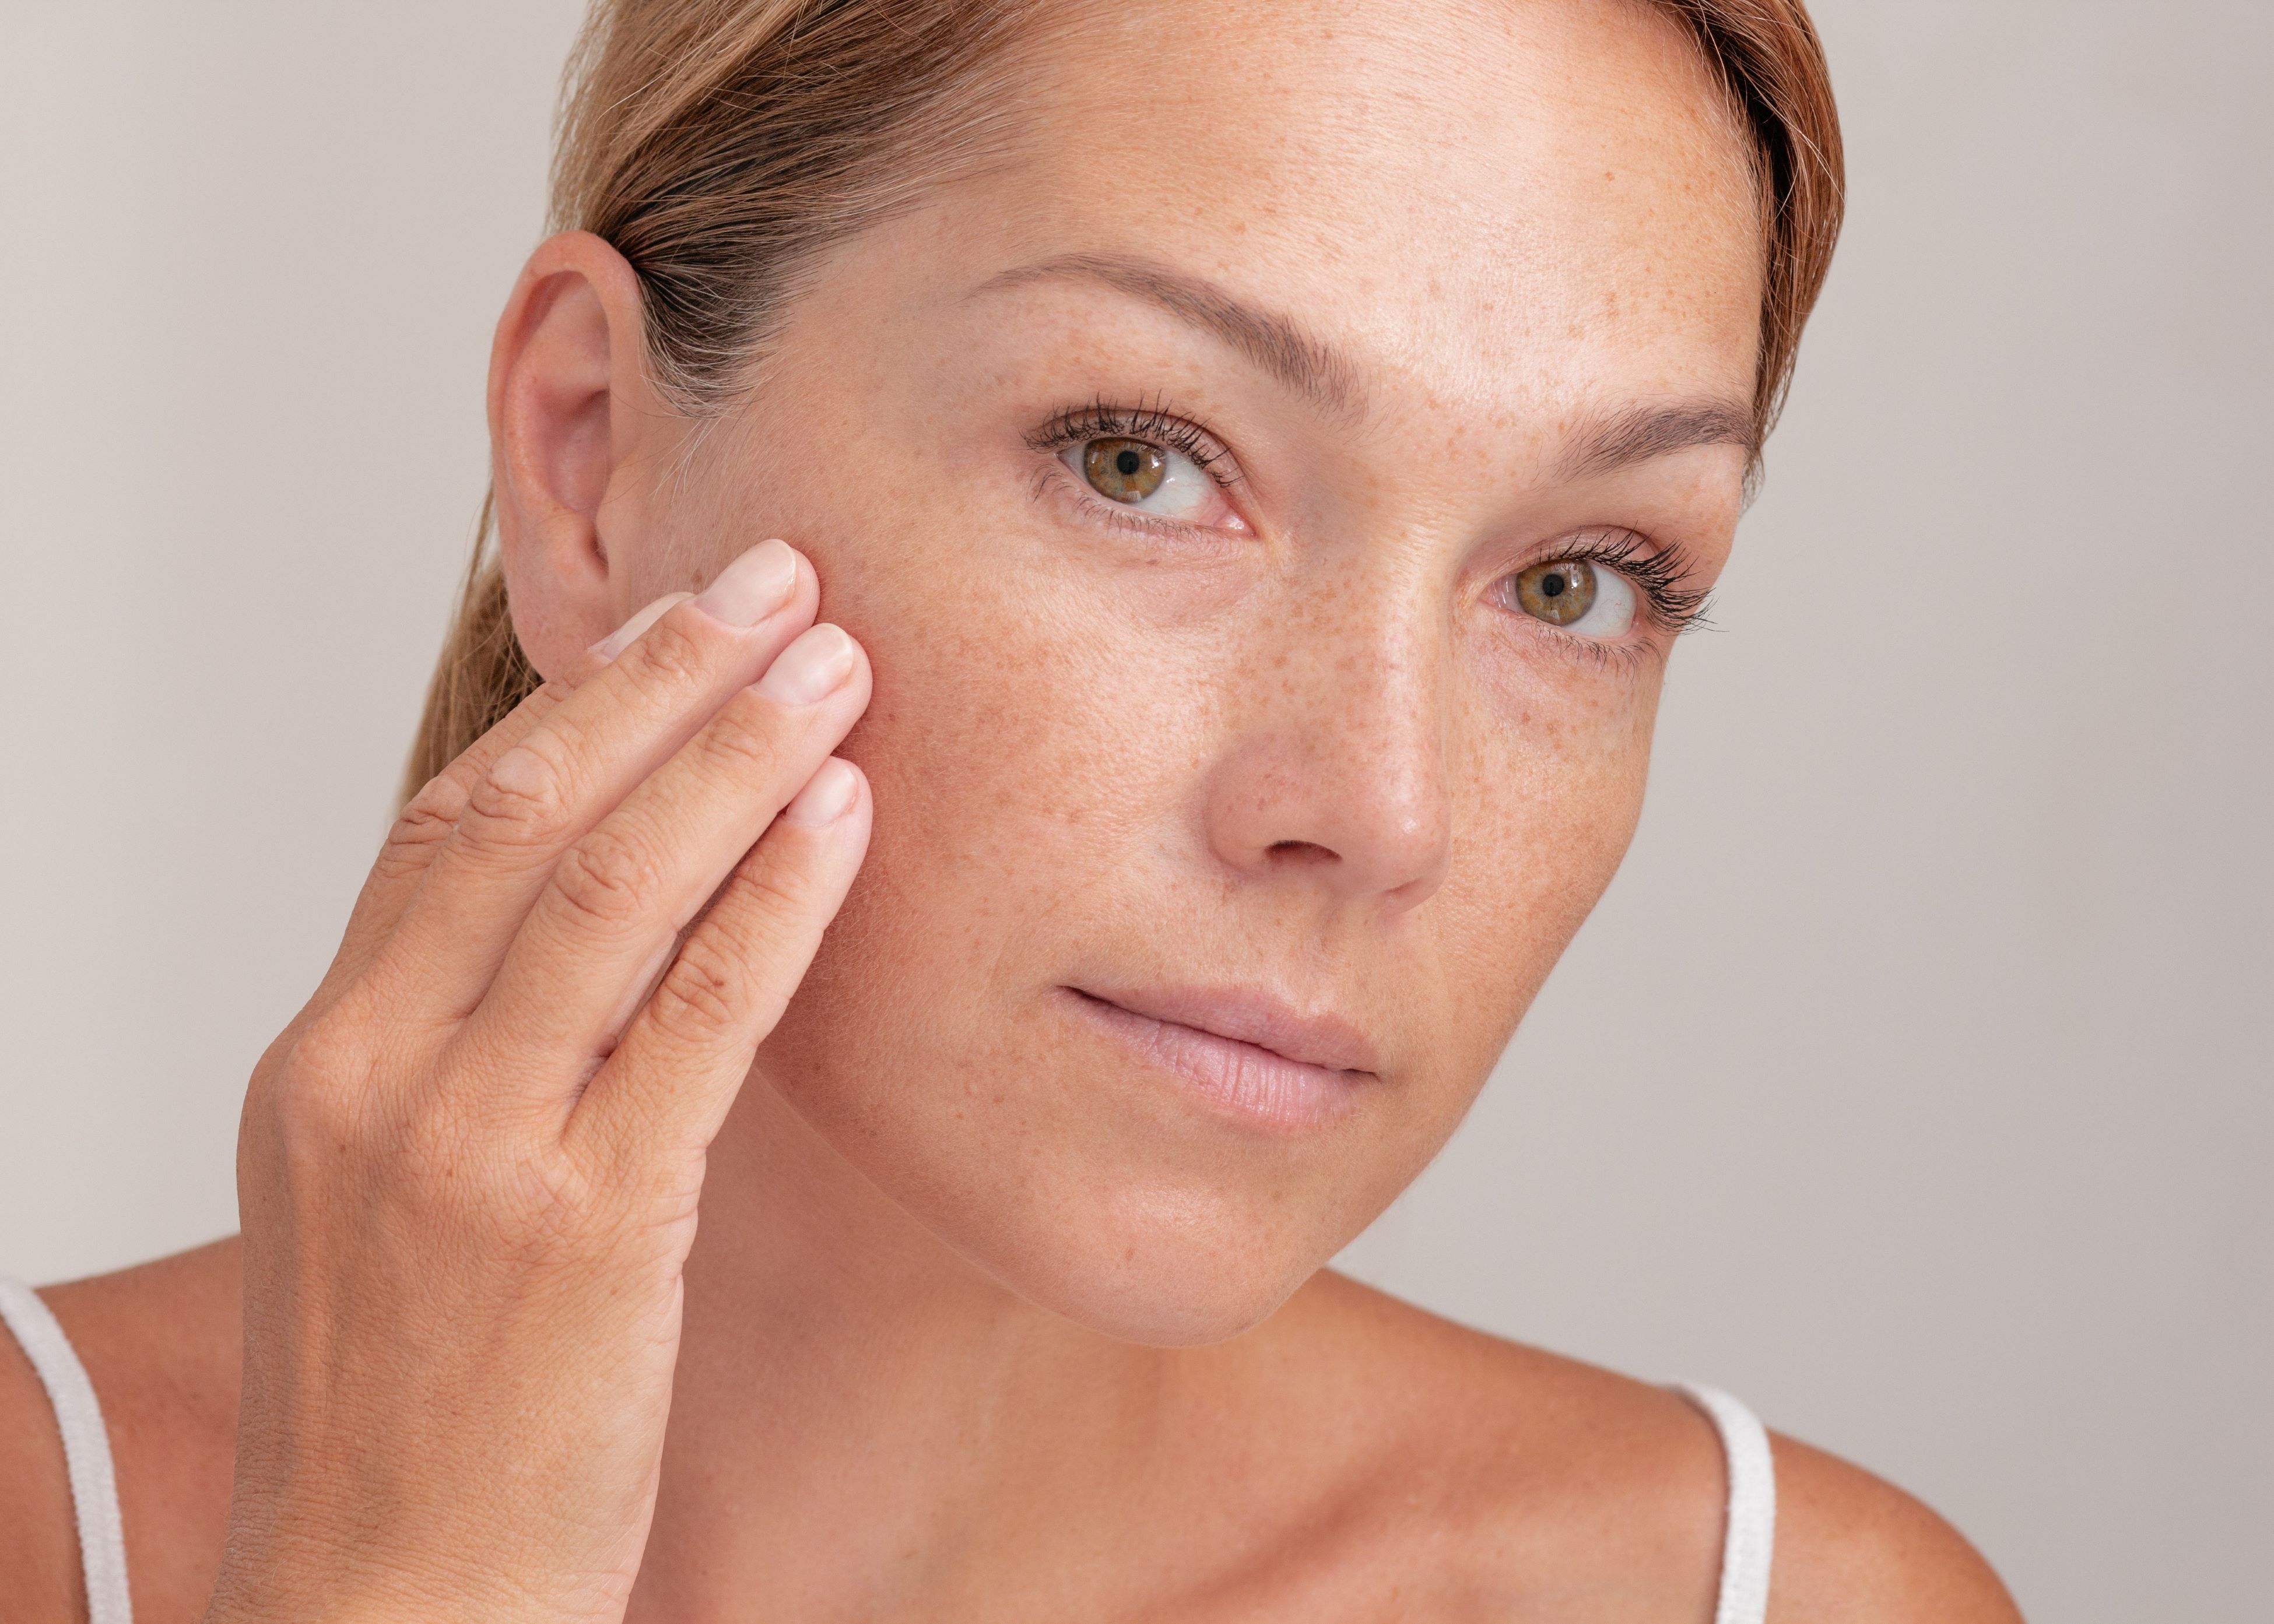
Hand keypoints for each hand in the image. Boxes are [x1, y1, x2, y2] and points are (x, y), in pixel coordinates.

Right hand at [205, 540, 870, 1622]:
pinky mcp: (582, 1231)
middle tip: (776, 579)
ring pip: (607, 893)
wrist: (385, 1601)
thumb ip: (463, 1053)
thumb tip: (592, 919)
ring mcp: (472, 1150)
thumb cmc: (413, 1402)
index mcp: (326, 1057)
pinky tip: (842, 821)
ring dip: (732, 759)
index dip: (577, 707)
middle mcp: (377, 1078)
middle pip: (524, 819)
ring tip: (835, 662)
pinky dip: (771, 905)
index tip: (675, 624)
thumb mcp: (390, 1195)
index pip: (454, 826)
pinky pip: (693, 1023)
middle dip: (660, 684)